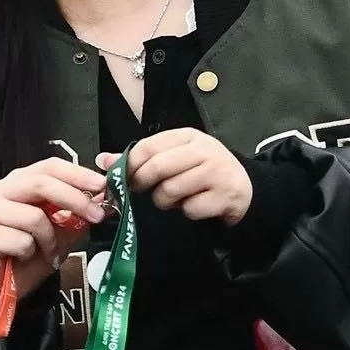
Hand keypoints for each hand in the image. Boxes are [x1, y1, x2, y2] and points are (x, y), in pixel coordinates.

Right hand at [0, 158, 107, 301]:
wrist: (5, 286)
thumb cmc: (29, 255)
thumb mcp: (62, 231)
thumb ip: (78, 213)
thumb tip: (103, 199)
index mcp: (20, 183)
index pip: (49, 167)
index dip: (77, 174)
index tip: (101, 185)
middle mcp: (1, 190)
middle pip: (41, 183)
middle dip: (74, 199)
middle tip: (96, 215)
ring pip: (34, 216)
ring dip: (50, 240)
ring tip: (48, 252)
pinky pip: (21, 240)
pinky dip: (30, 253)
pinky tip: (24, 257)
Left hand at [98, 129, 252, 223]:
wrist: (245, 188)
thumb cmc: (203, 172)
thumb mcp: (175, 157)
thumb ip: (141, 158)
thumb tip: (103, 160)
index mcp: (187, 136)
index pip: (147, 147)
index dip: (129, 166)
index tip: (121, 179)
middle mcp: (204, 150)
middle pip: (157, 168)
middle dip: (142, 185)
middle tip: (142, 193)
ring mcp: (217, 172)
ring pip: (171, 190)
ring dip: (165, 202)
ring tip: (175, 199)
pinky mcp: (226, 195)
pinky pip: (190, 209)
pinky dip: (187, 213)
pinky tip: (196, 206)